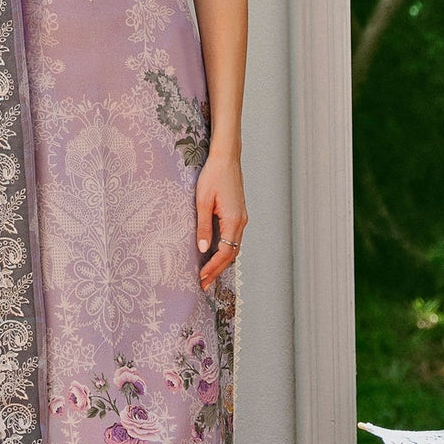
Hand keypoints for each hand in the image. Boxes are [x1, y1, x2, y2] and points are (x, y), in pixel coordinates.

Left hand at [195, 152, 246, 289]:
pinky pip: (233, 238)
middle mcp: (241, 221)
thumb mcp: (202, 201)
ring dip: (221, 262)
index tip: (201, 278)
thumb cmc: (213, 176)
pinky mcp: (238, 214)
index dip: (213, 267)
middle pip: (232, 253)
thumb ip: (203, 226)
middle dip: (217, 270)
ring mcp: (241, 218)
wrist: (226, 158)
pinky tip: (215, 255)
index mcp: (234, 220)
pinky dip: (225, 250)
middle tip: (203, 284)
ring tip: (207, 275)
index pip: (226, 252)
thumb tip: (203, 249)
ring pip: (234, 247)